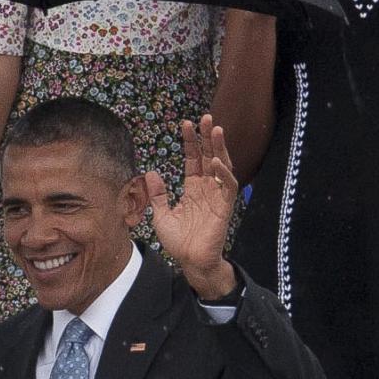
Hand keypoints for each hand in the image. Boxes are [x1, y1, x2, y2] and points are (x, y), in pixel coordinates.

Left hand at [146, 115, 238, 298]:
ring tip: (216, 129)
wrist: (190, 261)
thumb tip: (150, 173)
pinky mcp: (225, 207)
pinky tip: (216, 161)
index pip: (193, 159)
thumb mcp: (161, 215)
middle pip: (209, 156)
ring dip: (219, 148)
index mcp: (193, 188)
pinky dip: (224, 173)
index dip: (190, 142)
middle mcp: (207, 188)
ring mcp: (217, 196)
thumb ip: (158, 195)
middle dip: (207, 137)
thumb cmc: (179, 242)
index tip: (185, 124)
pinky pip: (229, 186)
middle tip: (205, 117)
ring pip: (222, 166)